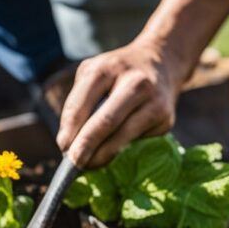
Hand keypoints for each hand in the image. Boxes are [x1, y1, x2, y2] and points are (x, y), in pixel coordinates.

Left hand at [56, 38, 181, 168]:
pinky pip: (136, 140)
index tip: (62, 147)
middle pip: (105, 121)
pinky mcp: (166, 119)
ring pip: (123, 136)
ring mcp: (154, 101)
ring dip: (102, 155)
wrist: (163, 62)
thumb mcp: (95, 74)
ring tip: (87, 165)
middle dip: (86, 146)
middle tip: (72, 164)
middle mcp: (135, 82)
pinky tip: (110, 152)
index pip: (82, 103)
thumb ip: (80, 102)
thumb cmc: (117, 74)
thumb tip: (68, 143)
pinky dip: (120, 149)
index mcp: (107, 68)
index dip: (69, 129)